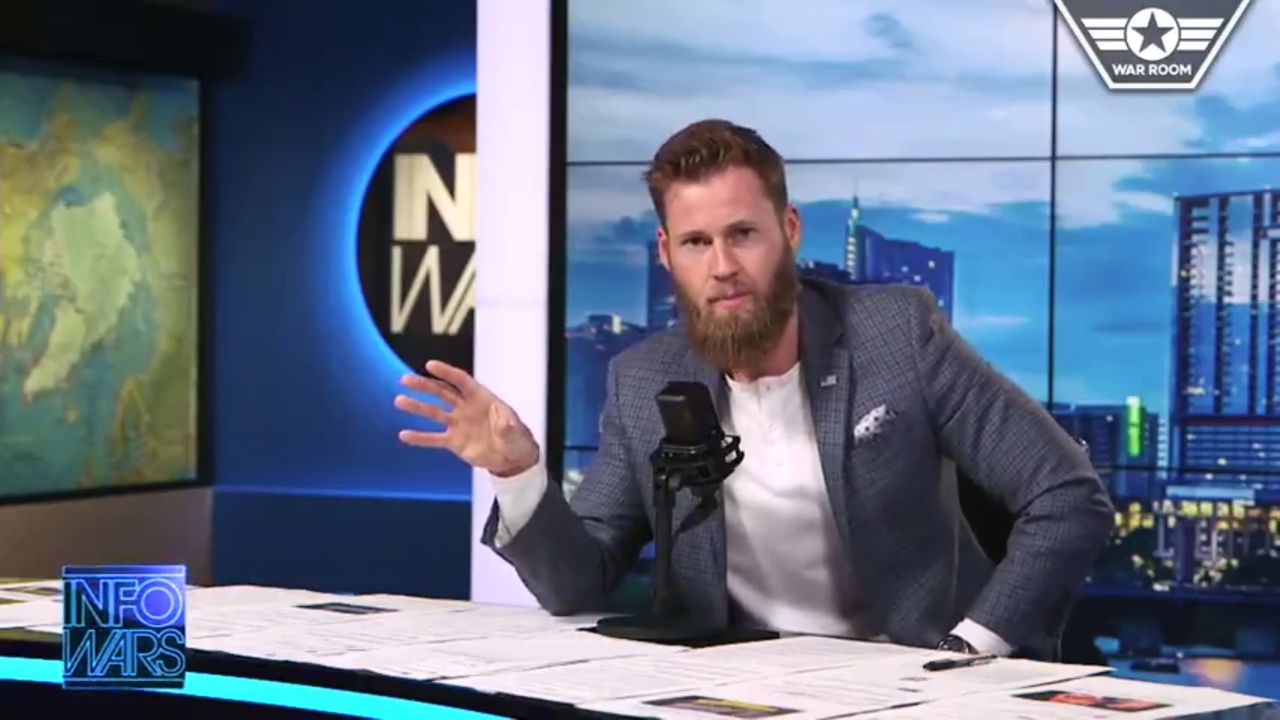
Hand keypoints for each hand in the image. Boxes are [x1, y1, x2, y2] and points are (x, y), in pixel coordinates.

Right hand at [394, 360, 539, 477]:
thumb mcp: (516, 431)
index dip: (447, 372)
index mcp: (481, 398)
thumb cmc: (516, 437)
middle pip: (442, 393)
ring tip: (399, 401)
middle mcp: (466, 408)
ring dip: (417, 407)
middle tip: (405, 380)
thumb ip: (507, 426)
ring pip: (434, 413)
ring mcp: (458, 424)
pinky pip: (434, 438)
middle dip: (424, 386)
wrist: (512, 458)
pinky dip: (420, 437)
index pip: (461, 381)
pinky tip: (404, 435)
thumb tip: (503, 423)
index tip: (430, 365)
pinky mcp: (454, 441)